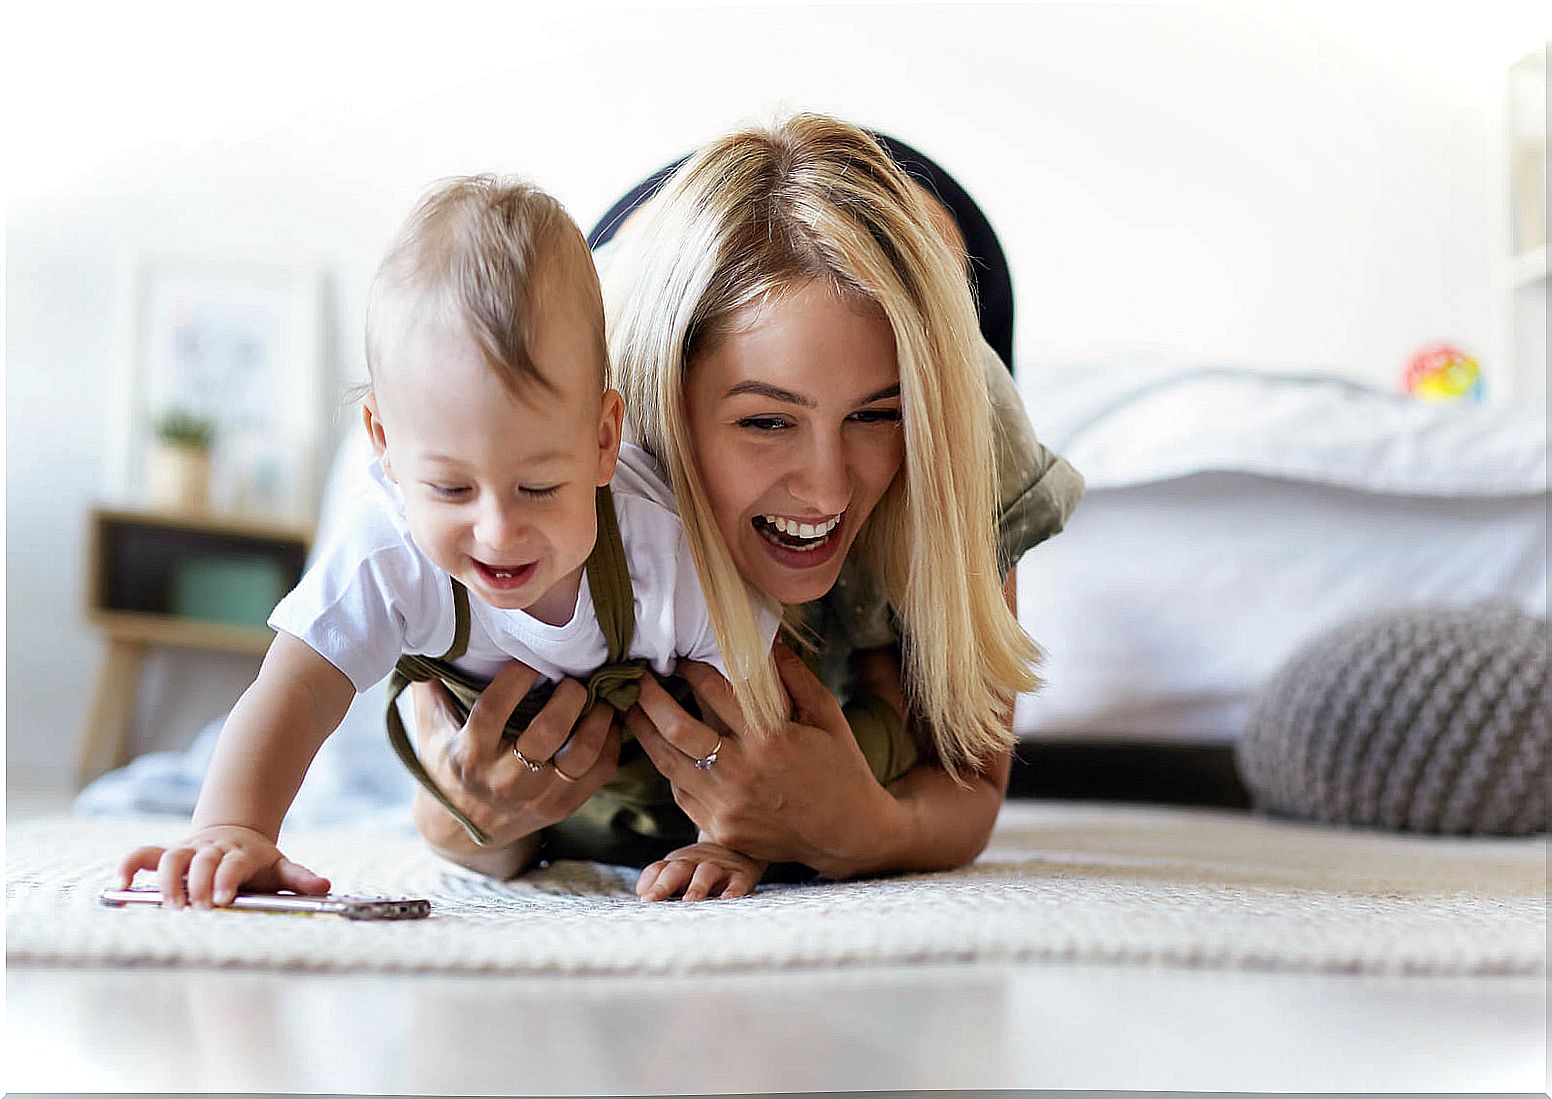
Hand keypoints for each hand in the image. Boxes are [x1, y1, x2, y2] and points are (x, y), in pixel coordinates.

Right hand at [117, 824, 329, 909]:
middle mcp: (212, 849)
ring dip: (166, 881)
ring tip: (167, 907)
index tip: (222, 899)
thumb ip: (301, 878)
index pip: (234, 863)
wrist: (235, 833)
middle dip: (198, 884)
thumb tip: (325, 887)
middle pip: (201, 861)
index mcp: (242, 853)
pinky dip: (129, 867)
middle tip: (196, 910)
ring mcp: (188, 850)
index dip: (226, 878)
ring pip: (170, 857)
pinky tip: (119, 886)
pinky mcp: (167, 854)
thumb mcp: (281, 868)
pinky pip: (143, 855)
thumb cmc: (257, 862)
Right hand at [407, 660, 622, 862]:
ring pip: (583, 752)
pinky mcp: (564, 806)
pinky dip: (611, 740)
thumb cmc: (448, 764)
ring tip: (598, 696)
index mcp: (469, 755)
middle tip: (573, 678)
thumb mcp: (431, 729)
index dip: (515, 678)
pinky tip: (605, 720)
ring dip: (599, 716)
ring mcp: (538, 796)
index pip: (493, 710)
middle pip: (548, 731)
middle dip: (569, 695)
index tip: (529, 661)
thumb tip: (439, 635)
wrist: (462, 830)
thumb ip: (432, 685)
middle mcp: (504, 779)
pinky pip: (601, 770)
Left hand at [625, 643, 903, 877]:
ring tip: (630, 708)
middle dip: (649, 696)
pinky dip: (669, 768)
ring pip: (668, 763)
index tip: (681, 657)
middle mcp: (743, 772)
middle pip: (677, 727)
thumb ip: (795, 676)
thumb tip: (766, 639)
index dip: (691, 669)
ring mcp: (728, 804)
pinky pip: (681, 793)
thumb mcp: (828, 715)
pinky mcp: (721, 829)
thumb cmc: (841, 767)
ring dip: (644, 731)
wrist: (848, 833)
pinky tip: (663, 749)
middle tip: (637, 676)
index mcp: (771, 737)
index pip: (715, 691)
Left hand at [636, 840, 765, 902]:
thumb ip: (658, 879)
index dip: (650, 883)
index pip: (659, 870)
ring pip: (706, 873)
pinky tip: (727, 898)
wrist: (741, 846)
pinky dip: (733, 890)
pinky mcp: (742, 876)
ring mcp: (719, 868)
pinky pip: (738, 882)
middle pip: (678, 869)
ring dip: (697, 886)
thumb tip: (641, 892)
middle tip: (653, 900)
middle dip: (664, 884)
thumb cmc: (701, 866)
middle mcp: (696, 863)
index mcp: (678, 864)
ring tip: (690, 900)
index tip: (644, 899)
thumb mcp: (680, 869)